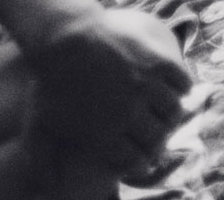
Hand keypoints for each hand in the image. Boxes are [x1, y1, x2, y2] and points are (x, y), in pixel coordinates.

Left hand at [20, 5, 190, 174]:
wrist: (65, 38)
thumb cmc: (50, 82)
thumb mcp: (40, 125)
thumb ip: (41, 159)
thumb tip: (44, 186)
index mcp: (105, 134)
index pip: (135, 161)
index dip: (140, 162)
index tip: (140, 158)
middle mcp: (130, 114)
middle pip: (158, 138)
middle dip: (157, 142)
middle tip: (156, 137)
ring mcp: (146, 87)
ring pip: (174, 112)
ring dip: (172, 116)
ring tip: (167, 114)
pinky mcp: (159, 62)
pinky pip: (182, 82)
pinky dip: (183, 87)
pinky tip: (177, 88)